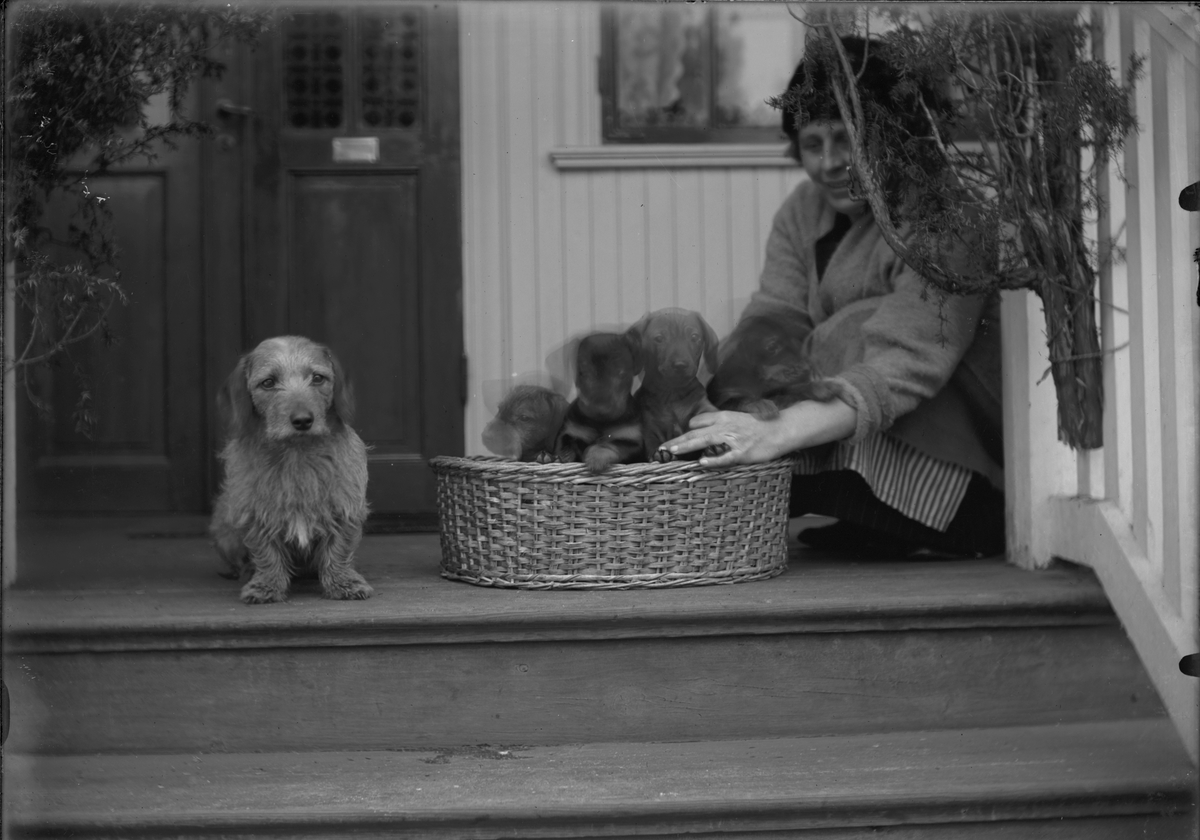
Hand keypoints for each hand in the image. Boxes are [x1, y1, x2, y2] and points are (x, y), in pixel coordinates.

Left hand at [660, 397, 857, 468]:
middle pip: (695, 432)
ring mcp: (733, 439)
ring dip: (686, 447)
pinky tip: (702, 463)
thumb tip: (703, 434)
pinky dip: (713, 460)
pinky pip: (725, 456)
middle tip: (661, 450)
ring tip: (672, 453)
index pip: (697, 423)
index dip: (685, 433)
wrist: (782, 429)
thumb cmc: (759, 428)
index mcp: (723, 417)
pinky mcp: (743, 452)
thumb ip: (720, 427)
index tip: (671, 445)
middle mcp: (725, 426)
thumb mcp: (737, 421)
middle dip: (677, 442)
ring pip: (705, 441)